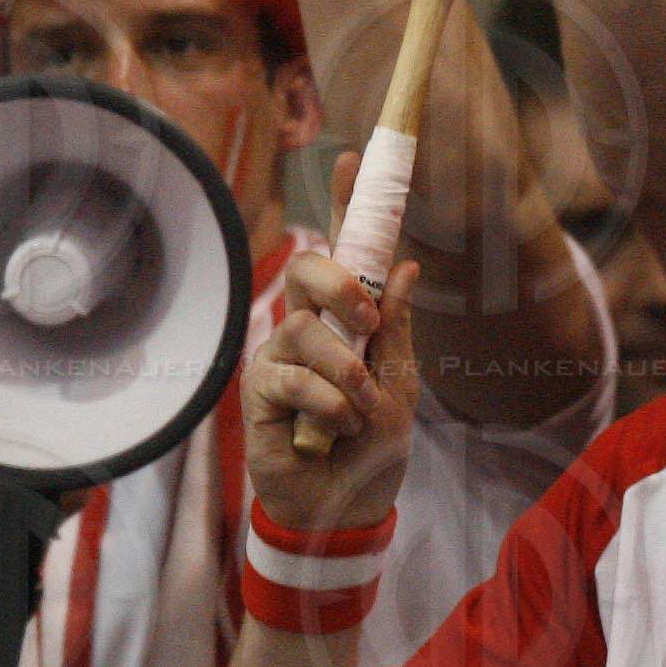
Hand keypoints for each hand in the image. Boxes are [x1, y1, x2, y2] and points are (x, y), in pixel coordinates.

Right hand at [243, 226, 421, 538]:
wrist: (349, 507)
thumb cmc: (372, 446)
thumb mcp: (401, 384)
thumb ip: (398, 328)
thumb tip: (406, 266)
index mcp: (346, 320)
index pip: (343, 254)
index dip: (344, 205)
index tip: (353, 159)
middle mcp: (307, 328)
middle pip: (307, 269)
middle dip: (340, 284)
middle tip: (368, 320)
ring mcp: (279, 357)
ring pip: (303, 329)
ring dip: (344, 371)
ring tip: (359, 409)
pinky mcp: (259, 391)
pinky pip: (290, 376)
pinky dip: (326, 404)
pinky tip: (334, 429)